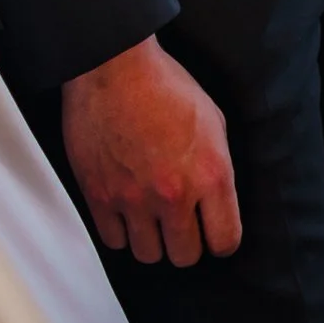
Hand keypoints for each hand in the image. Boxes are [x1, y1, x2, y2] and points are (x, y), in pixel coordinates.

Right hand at [60, 36, 241, 265]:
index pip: (225, 241)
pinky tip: (124, 213)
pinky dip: (120, 232)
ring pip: (148, 255)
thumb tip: (215, 199)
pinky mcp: (99, 195)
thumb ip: (217, 166)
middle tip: (179, 226)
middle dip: (186, 244)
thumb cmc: (164, 85)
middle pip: (185, 256)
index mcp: (210, 174)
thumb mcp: (213, 120)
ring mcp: (133, 198)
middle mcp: (174, 194)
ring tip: (150, 221)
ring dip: (152, 241)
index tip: (212, 233)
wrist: (112, 66)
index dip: (220, 241)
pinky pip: (113, 240)